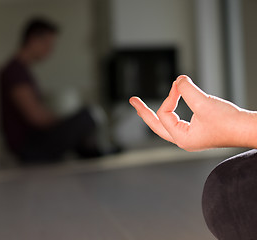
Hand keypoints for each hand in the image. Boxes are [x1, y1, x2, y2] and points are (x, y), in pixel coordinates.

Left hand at [130, 75, 256, 150]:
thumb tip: (178, 79)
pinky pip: (177, 121)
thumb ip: (186, 89)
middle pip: (156, 125)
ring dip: (154, 113)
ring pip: (165, 124)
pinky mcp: (197, 131)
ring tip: (141, 107)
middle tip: (132, 100)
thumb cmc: (230, 122)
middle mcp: (183, 139)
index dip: (170, 96)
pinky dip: (170, 112)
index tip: (180, 85)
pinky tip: (168, 107)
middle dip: (143, 111)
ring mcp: (190, 136)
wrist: (249, 129)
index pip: (164, 114)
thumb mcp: (204, 102)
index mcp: (181, 138)